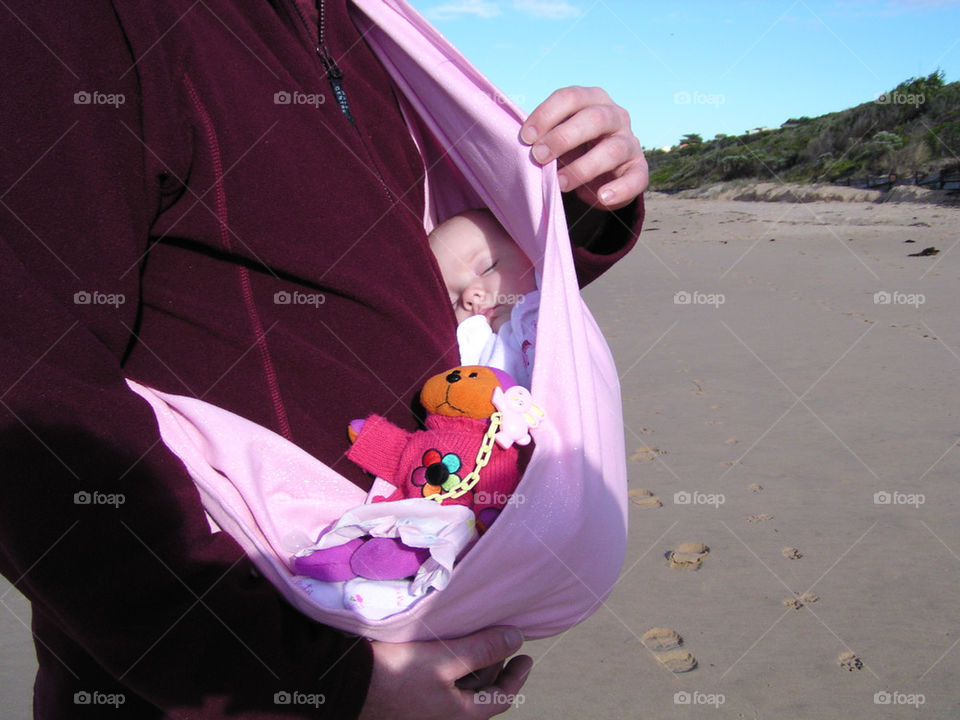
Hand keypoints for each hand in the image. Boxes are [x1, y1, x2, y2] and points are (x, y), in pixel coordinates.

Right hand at [358, 627, 531, 719]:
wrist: (348, 686)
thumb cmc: (398, 675)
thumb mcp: (445, 660)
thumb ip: (483, 650)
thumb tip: (516, 639)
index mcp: (462, 716)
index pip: (502, 698)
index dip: (517, 675)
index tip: (526, 655)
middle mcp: (447, 717)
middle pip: (483, 692)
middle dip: (495, 667)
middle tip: (501, 641)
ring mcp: (429, 709)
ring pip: (462, 688)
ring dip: (473, 666)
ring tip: (477, 640)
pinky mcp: (413, 698)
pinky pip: (443, 684)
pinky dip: (453, 667)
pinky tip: (448, 648)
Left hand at [520, 86, 647, 210]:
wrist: (601, 171)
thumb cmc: (571, 148)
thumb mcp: (557, 137)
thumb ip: (542, 136)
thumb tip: (514, 144)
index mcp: (592, 100)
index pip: (570, 97)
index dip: (546, 115)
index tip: (525, 138)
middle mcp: (615, 116)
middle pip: (594, 118)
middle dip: (563, 138)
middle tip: (538, 157)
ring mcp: (630, 142)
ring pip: (613, 149)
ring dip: (583, 167)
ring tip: (560, 183)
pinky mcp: (638, 169)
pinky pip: (635, 178)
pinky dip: (619, 189)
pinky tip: (601, 197)